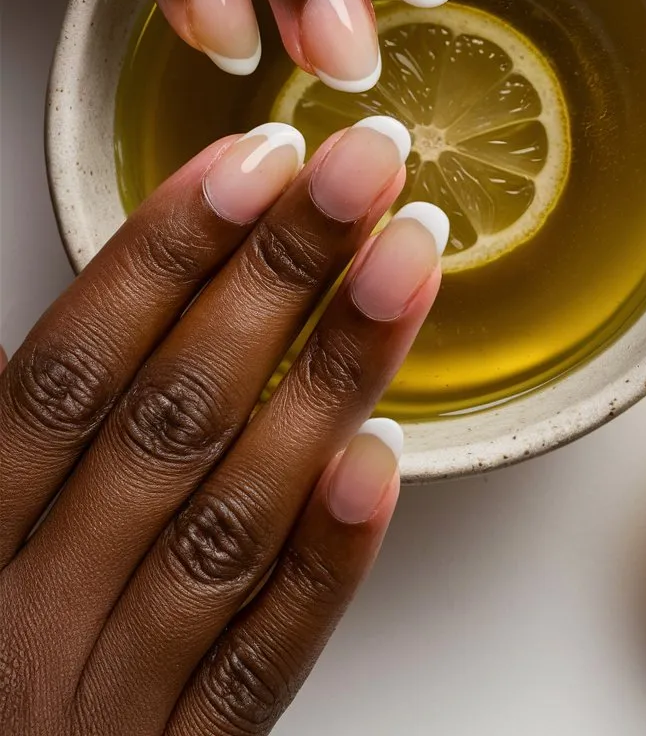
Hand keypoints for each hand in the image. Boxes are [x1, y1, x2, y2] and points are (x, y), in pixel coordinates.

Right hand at [0, 116, 446, 732]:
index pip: (74, 370)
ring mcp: (111, 697)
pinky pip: (261, 662)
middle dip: (280, 275)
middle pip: (174, 415)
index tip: (257, 160)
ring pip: (237, 517)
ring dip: (333, 376)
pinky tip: (384, 455)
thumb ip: (4, 423)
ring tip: (408, 261)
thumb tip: (68, 306)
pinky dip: (327, 557)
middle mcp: (32, 616)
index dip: (166, 255)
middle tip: (365, 168)